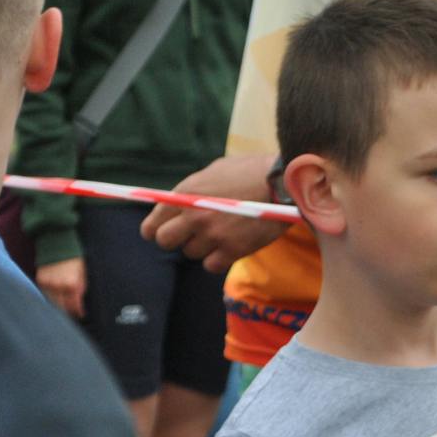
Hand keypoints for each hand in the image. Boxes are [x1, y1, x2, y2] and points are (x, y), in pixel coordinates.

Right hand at [36, 257, 85, 318]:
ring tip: (64, 307)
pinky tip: (56, 297)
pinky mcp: (41, 280)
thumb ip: (81, 289)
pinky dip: (51, 296)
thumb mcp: (83, 274)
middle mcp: (60, 286)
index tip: (80, 314)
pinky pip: (46, 294)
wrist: (58, 242)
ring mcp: (49, 283)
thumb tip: (79, 306)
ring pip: (53, 302)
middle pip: (63, 307)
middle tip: (72, 314)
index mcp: (73, 284)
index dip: (78, 312)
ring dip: (59, 305)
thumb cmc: (74, 258)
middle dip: (68, 311)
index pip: (74, 306)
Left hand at [139, 153, 291, 272]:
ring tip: (218, 234)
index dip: (154, 229)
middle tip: (187, 235)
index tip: (159, 231)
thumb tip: (176, 202)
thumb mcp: (214, 171)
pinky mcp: (232, 251)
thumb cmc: (250, 172)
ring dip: (201, 247)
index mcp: (187, 194)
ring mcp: (213, 235)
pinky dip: (217, 259)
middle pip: (164, 241)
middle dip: (173, 240)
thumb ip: (192, 189)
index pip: (153, 223)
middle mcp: (194, 216)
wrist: (282, 183)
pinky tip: (228, 246)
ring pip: (190, 253)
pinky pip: (211, 265)